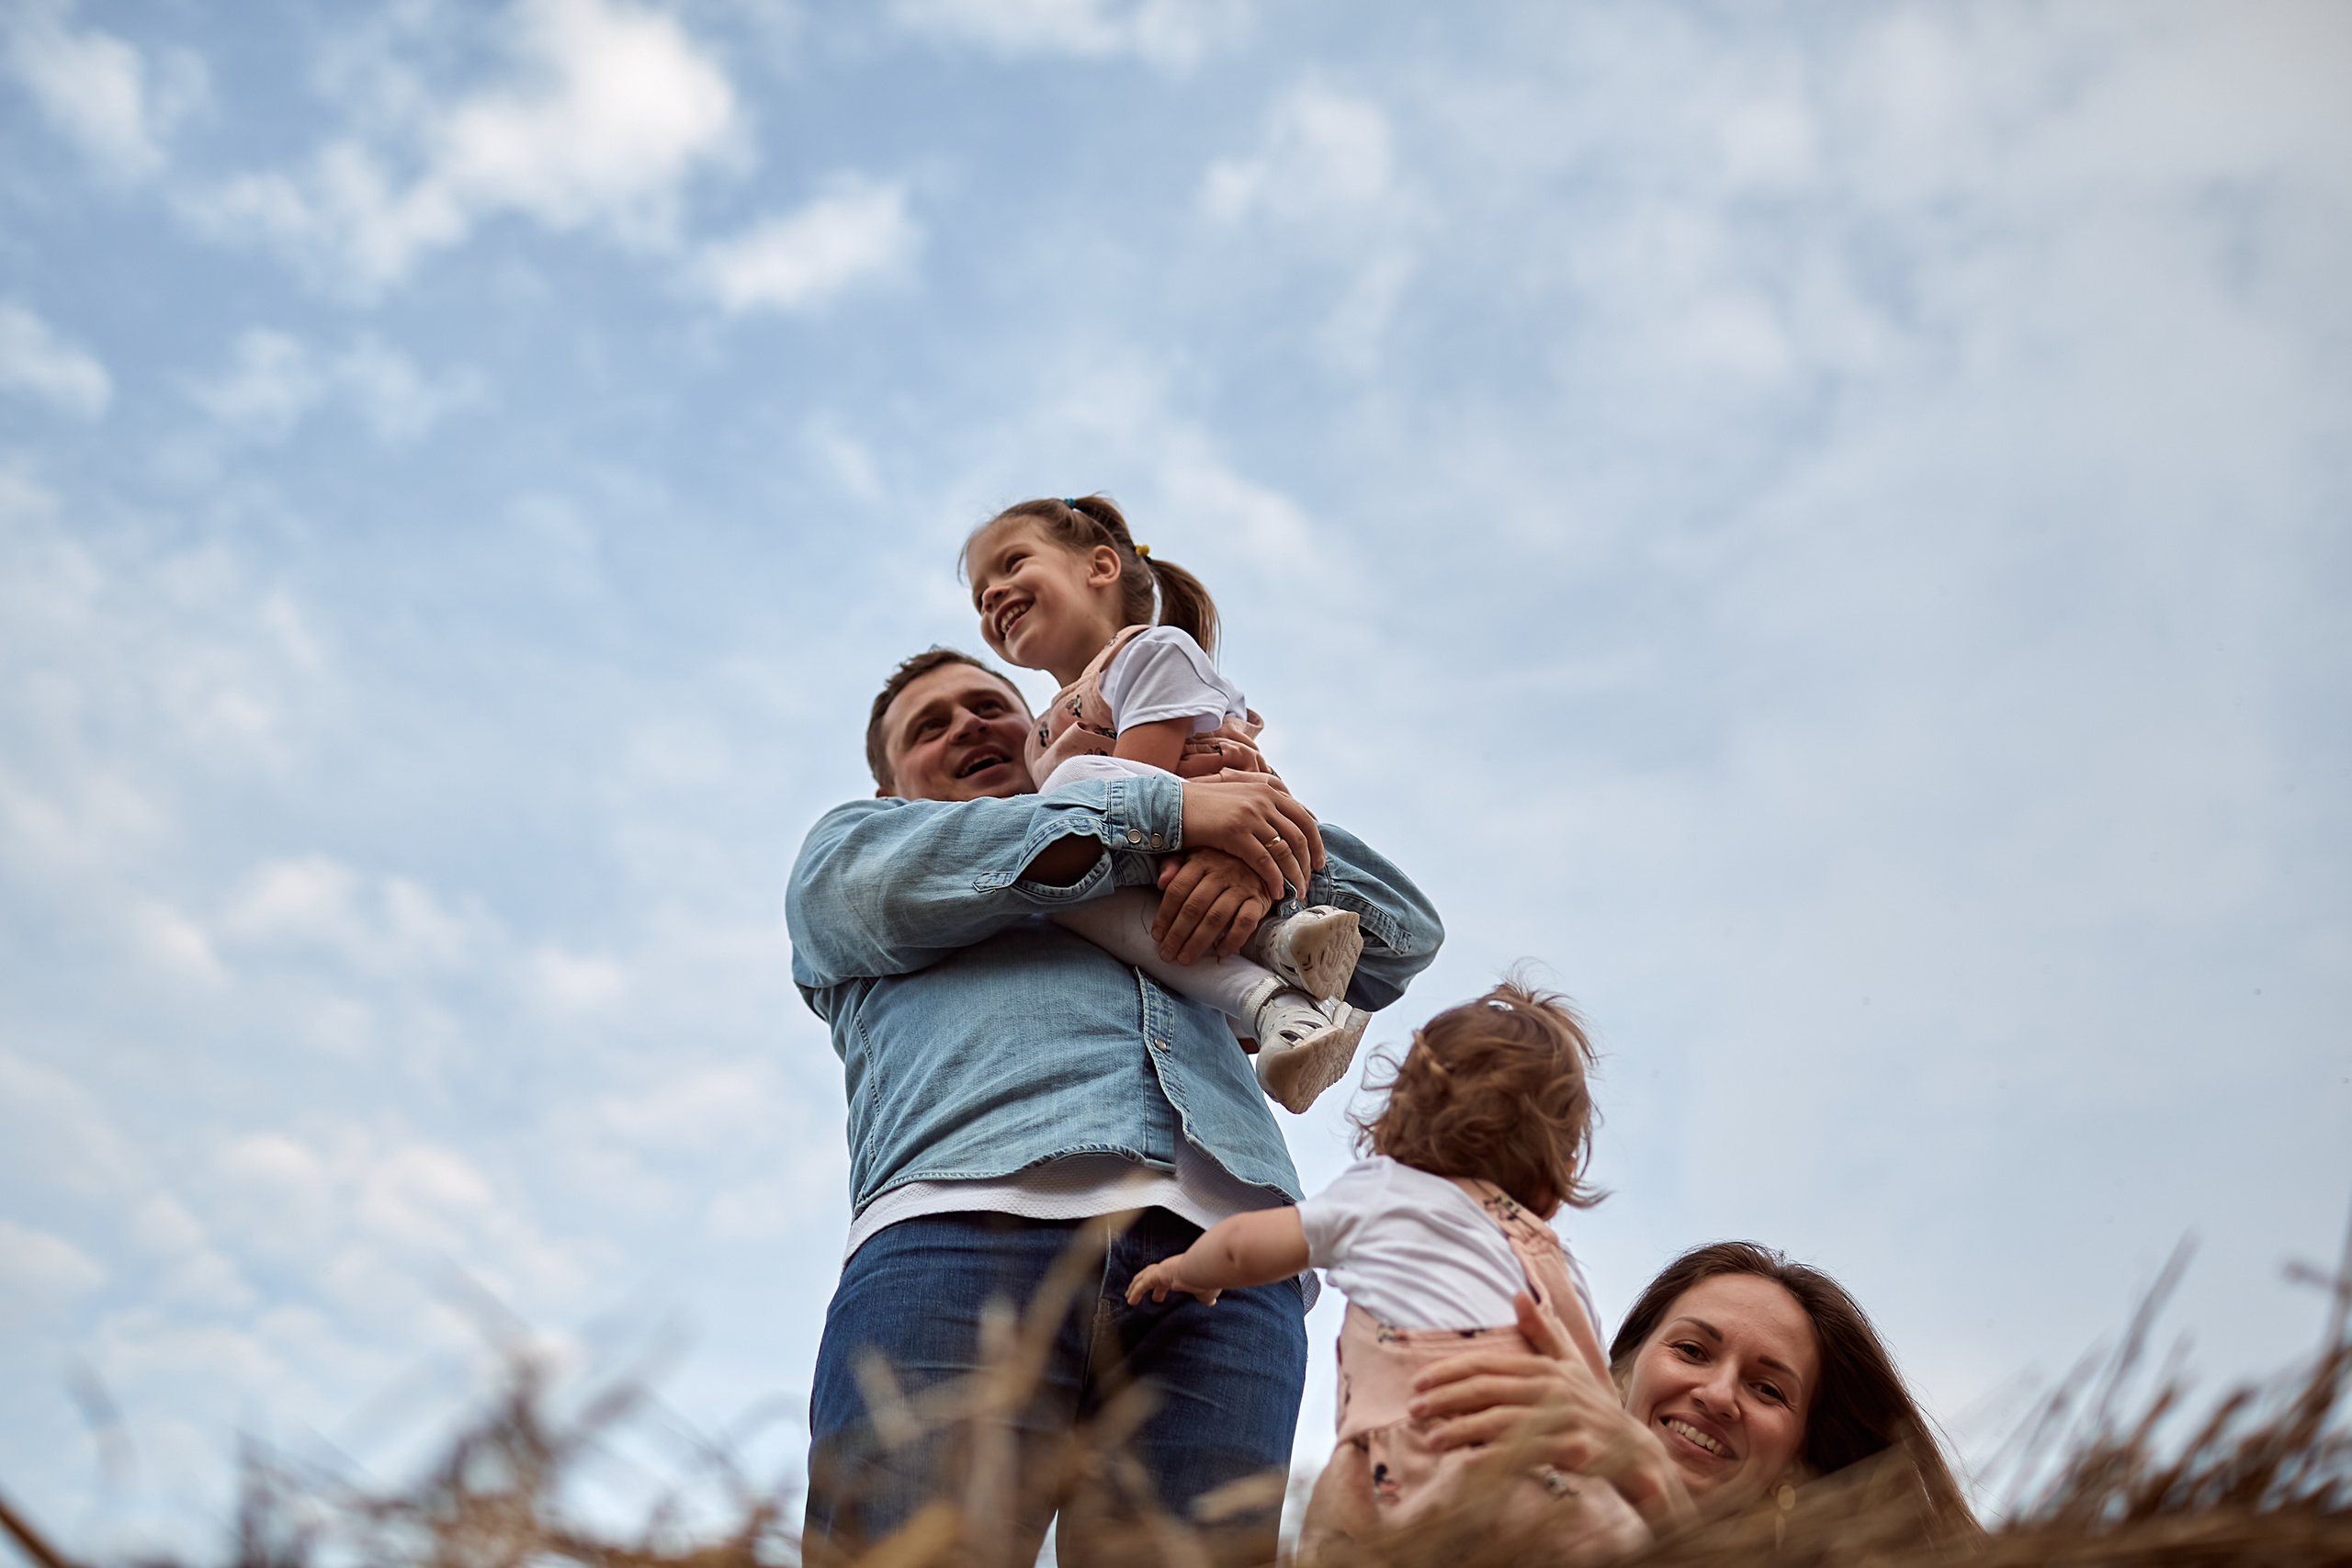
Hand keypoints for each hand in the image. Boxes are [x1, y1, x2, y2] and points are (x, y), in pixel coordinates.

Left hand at [1125, 1257, 1220, 1305]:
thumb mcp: (1207, 1291)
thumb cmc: (1210, 1278)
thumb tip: (1210, 1301)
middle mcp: (1171, 1268)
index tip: (1161, 1294)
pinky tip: (1130, 1301)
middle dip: (1148, 1285)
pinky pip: (1142, 1285)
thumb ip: (1206, 1296)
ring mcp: (1163, 1270)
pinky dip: (1135, 1292)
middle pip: (1155, 1275)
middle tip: (1143, 1294)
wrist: (1208, 1267)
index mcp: (1182, 1272)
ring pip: (1144, 1277)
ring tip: (1129, 1296)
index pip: (1169, 1278)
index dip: (1164, 1286)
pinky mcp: (1158, 1274)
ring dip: (1135, 1286)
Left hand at [1152, 850, 1268, 963]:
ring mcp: (1241, 885)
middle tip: (1167, 954)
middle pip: (1194, 907)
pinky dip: (1233, 939)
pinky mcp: (1259, 899)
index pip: (1178, 890)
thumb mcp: (1194, 856)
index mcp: (1201, 860)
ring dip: (1198, 941)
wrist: (1262, 861)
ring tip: (1186, 958)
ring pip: (1216, 917)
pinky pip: (1246, 922)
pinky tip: (1220, 951)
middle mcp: (1221, 871)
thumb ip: (1173, 866)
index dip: (1165, 915)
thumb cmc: (1220, 863)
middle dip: (1178, 934)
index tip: (1157, 935)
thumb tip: (1161, 882)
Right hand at [1178, 773, 1323, 901]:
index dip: (1316, 843)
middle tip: (1308, 884)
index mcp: (1268, 790)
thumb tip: (1290, 824)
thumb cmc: (1205, 808)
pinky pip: (1265, 861)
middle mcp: (1264, 799)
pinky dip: (1274, 880)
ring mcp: (1250, 814)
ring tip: (1296, 893)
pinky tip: (1276, 893)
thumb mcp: (1240, 798)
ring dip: (1294, 876)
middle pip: (1300, 837)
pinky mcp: (1236, 832)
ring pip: (1285, 851)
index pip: (1304, 818)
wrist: (1172, 806)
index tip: (1319, 863)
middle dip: (1307, 864)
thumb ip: (1264, 806)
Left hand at [1410, 1293, 1692, 1527]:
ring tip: (1430, 1438)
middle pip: (1487, 1390)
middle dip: (1446, 1398)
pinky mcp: (1573, 1450)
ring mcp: (1564, 1419)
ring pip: (1500, 1421)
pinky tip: (1466, 1462)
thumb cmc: (1594, 1408)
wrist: (1637, 1453)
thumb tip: (1518, 1295)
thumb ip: (1543, 1334)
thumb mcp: (1571, 1366)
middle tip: (1413, 1408)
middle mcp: (1553, 1388)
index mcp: (1546, 1367)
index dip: (1451, 1371)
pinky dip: (1492, 1456)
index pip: (1488, 1365)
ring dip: (1460, 1429)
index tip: (1419, 1381)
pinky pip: (1524, 1452)